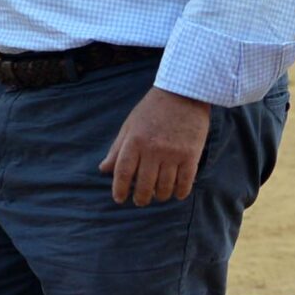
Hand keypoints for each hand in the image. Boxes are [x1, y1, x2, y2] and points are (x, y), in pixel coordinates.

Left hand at [98, 86, 211, 204]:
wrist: (185, 93)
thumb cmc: (153, 108)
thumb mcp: (130, 124)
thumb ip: (117, 148)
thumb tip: (103, 169)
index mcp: (135, 141)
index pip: (122, 172)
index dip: (119, 189)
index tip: (119, 199)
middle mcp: (153, 149)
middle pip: (144, 184)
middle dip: (140, 198)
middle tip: (140, 201)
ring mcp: (173, 153)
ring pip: (164, 187)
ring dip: (160, 196)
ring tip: (158, 195)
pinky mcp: (191, 155)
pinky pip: (185, 182)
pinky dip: (180, 192)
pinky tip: (176, 193)